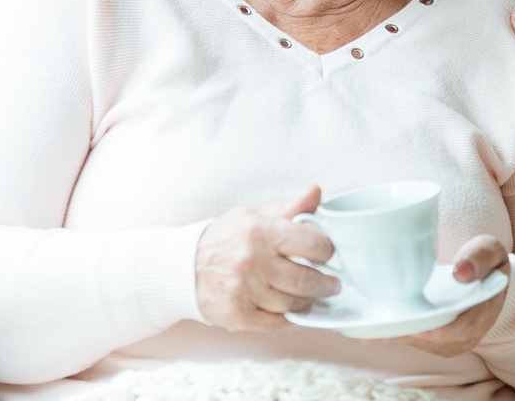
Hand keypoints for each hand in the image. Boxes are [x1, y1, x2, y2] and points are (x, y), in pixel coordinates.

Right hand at [195, 187, 341, 332]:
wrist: (181, 266)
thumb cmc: (225, 237)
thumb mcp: (254, 215)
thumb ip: (290, 207)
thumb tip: (316, 191)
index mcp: (260, 231)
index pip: (311, 243)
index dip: (327, 250)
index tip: (328, 253)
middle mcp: (252, 261)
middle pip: (306, 279)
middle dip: (327, 283)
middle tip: (333, 283)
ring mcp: (243, 291)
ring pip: (293, 304)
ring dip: (309, 302)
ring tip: (314, 295)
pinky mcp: (236, 316)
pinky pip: (275, 323)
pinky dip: (288, 318)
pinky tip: (292, 309)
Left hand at [374, 234, 509, 356]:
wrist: (482, 272)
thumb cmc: (483, 258)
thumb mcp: (489, 249)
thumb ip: (480, 257)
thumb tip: (462, 273)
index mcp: (486, 309)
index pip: (465, 327)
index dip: (442, 332)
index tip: (418, 330)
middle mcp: (471, 331)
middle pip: (438, 340)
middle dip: (410, 336)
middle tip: (380, 331)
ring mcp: (454, 338)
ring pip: (425, 343)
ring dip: (400, 338)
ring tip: (372, 331)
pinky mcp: (439, 339)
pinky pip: (418, 340)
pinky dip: (397, 337)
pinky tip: (373, 333)